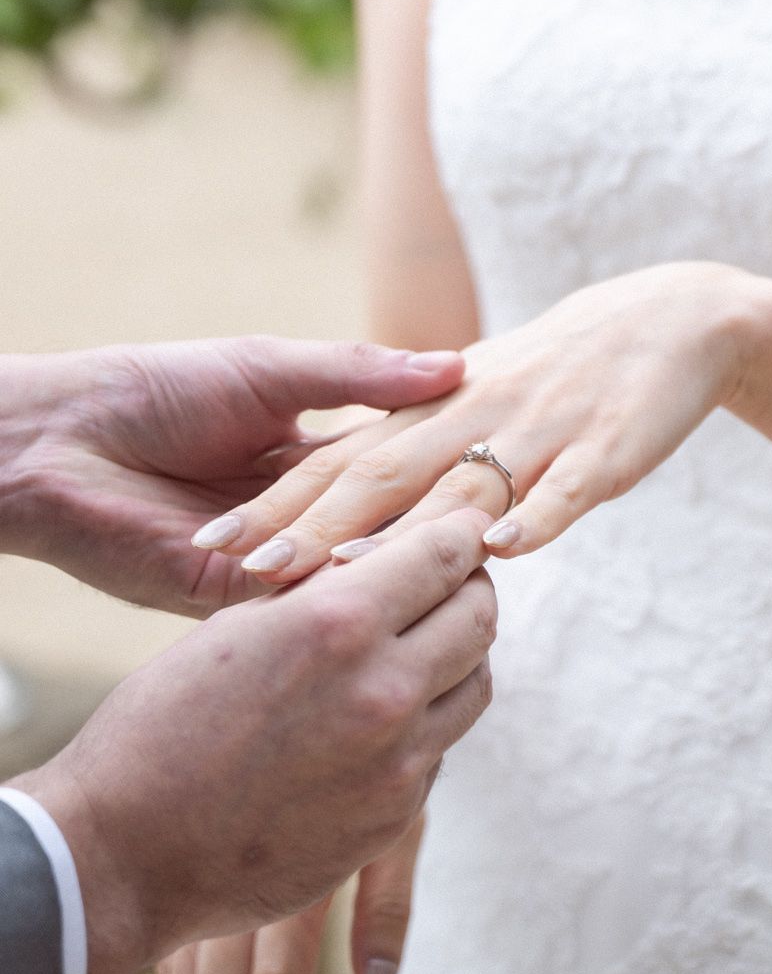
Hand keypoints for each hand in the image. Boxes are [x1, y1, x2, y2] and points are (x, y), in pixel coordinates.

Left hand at [0, 336, 464, 613]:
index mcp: (310, 457)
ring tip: (460, 571)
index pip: (394, 475)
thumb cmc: (160, 388)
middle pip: (378, 533)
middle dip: (431, 536)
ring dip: (391, 572)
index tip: (508, 470)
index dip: (445, 475)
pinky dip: (333, 598)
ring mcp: (265, 564)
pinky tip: (386, 593)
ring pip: (343, 576)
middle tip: (503, 534)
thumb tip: (455, 367)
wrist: (61, 437)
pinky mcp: (227, 599)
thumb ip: (360, 376)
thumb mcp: (274, 369)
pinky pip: (292, 606)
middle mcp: (297, 516)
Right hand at [9, 508, 495, 973]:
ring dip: (458, 656)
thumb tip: (379, 556)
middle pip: (480, 615)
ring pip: (476, 683)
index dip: (457, 534)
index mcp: (338, 622)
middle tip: (443, 584)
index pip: (447, 553)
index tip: (455, 529)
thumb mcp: (236, 627)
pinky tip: (380, 716)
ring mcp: (399, 762)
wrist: (125, 855)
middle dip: (467, 589)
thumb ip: (318, 590)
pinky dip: (426, 721)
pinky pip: (440, 747)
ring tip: (420, 645)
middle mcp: (385, 689)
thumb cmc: (161, 726)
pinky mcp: (395, 818)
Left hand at [196, 262, 771, 581]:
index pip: (345, 459)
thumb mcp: (483, 400)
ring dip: (402, 529)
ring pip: (464, 484)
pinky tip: (506, 550)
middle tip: (249, 571)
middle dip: (313, 527)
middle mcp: (476, 415)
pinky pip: (569, 485)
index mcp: (438, 409)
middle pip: (384, 475)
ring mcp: (542, 430)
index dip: (281, 502)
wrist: (676, 318)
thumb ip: (422, 449)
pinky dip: (539, 515)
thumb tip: (351, 513)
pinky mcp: (608, 447)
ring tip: (344, 571)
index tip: (219, 543)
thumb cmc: (571, 370)